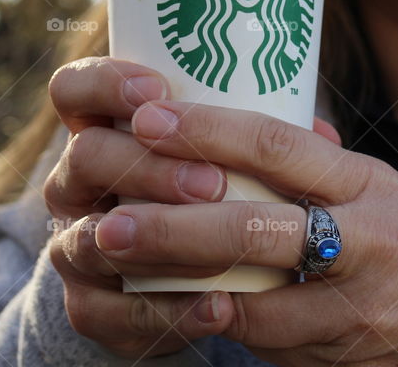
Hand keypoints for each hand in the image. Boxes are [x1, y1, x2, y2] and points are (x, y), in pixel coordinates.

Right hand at [42, 57, 339, 358]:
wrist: (188, 278)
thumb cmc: (213, 197)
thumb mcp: (226, 158)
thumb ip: (258, 139)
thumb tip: (322, 133)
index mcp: (103, 131)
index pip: (75, 91)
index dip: (106, 84)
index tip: (158, 90)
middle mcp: (77, 183)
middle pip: (85, 157)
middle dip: (148, 166)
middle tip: (211, 182)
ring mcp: (75, 245)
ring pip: (88, 239)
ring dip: (157, 238)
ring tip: (218, 244)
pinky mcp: (89, 306)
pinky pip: (110, 313)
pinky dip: (167, 311)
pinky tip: (219, 307)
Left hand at [90, 98, 397, 366]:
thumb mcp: (380, 184)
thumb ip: (316, 162)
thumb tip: (246, 125)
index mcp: (363, 185)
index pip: (280, 148)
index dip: (211, 132)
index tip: (151, 117)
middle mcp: (357, 242)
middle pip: (255, 230)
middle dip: (176, 226)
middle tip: (112, 219)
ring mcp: (347, 307)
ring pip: (250, 300)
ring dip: (177, 287)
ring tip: (118, 267)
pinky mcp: (334, 356)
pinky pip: (261, 340)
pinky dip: (212, 321)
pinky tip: (167, 305)